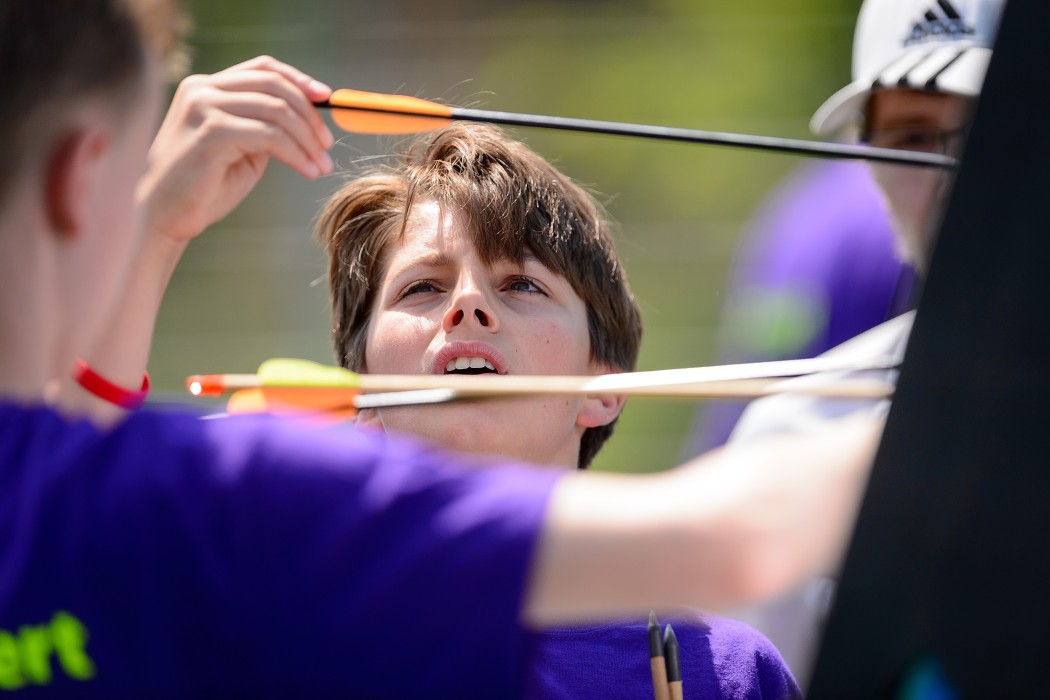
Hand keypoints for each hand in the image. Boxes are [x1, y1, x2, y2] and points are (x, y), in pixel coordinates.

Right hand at [137, 55, 334, 243]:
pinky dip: (295, 154)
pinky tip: (307, 171)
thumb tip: (310, 118)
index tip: (326, 98)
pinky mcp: (210, 132)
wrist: (166, 216)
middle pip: (274, 86)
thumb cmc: (204, 186)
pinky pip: (269, 136)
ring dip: (307, 140)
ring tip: (322, 165)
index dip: (298, 79)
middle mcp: (202, 89)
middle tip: (327, 145)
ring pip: (276, 111)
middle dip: (309, 116)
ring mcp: (203, 107)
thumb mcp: (242, 148)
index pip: (262, 68)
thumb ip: (266, 126)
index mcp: (207, 87)